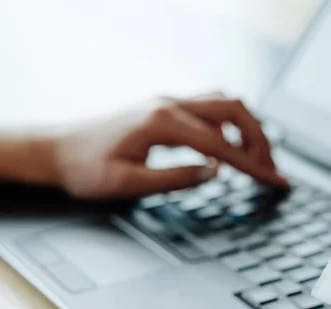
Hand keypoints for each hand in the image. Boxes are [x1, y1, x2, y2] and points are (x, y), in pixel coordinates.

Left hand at [55, 95, 287, 198]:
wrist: (56, 150)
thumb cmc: (84, 169)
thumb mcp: (127, 184)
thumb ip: (174, 179)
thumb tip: (213, 174)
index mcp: (162, 123)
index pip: (222, 145)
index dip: (253, 166)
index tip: (275, 181)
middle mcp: (168, 104)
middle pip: (233, 108)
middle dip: (259, 138)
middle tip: (271, 168)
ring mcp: (167, 102)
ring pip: (223, 103)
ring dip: (246, 127)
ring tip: (255, 158)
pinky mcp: (163, 108)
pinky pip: (207, 109)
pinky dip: (226, 127)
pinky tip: (224, 150)